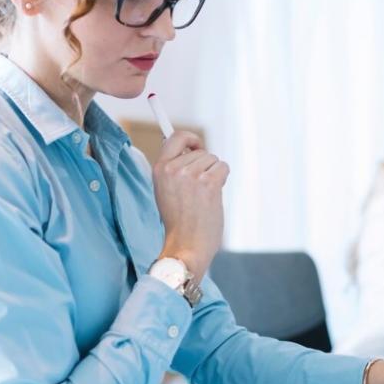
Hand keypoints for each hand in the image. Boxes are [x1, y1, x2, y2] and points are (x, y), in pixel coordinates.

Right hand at [152, 130, 227, 278]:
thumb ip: (174, 169)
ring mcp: (191, 175)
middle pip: (201, 151)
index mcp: (160, 169)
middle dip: (205, 166)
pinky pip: (223, 168)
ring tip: (203, 196)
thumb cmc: (179, 221)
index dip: (190, 138)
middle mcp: (174, 168)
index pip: (175, 137)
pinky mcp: (208, 183)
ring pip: (213, 160)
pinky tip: (213, 196)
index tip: (197, 144)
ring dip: (214, 175)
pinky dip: (223, 179)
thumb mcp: (166, 190)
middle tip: (199, 190)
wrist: (186, 245)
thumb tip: (190, 146)